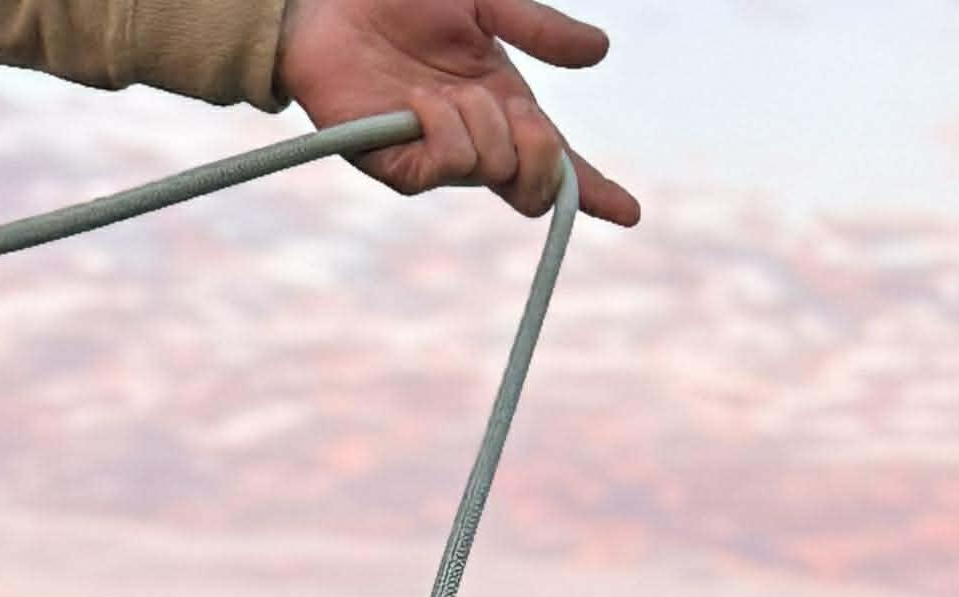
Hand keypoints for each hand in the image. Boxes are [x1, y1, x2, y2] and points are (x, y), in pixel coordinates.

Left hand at [277, 0, 638, 226]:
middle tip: (517, 112)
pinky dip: (441, 125)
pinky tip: (417, 98)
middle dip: (539, 153)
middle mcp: (477, 142)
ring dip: (477, 119)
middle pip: (534, 189)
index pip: (557, 162)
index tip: (628, 213)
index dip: (594, 191)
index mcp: (505, 108)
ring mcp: (437, 159)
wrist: (330, 0)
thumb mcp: (484, 1)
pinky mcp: (399, 167)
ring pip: (493, 168)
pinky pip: (446, 165)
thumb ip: (538, 27)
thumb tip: (600, 50)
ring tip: (436, 85)